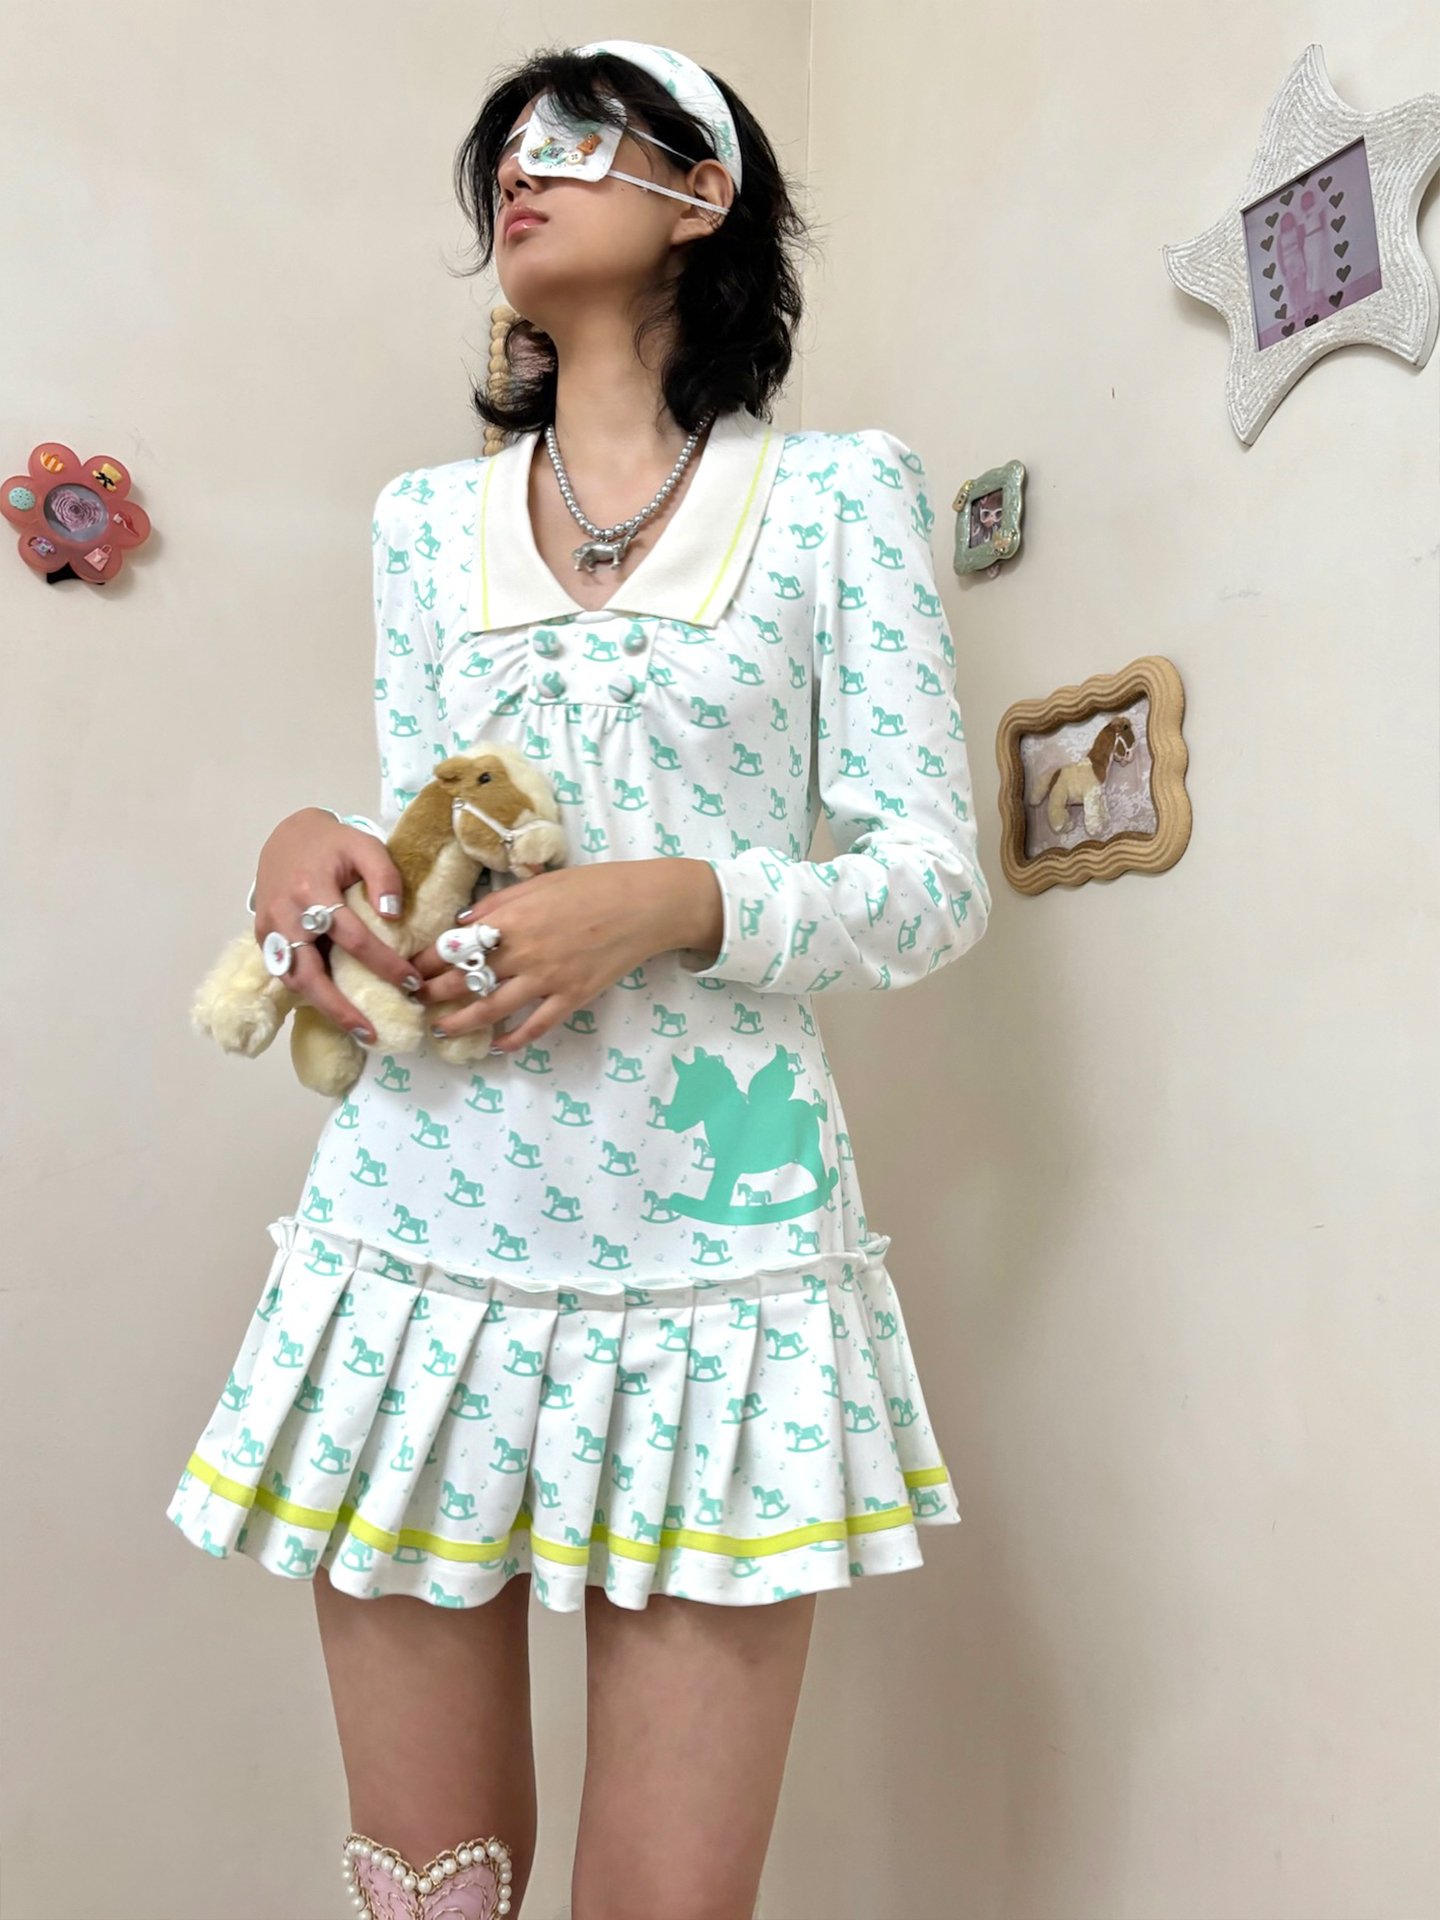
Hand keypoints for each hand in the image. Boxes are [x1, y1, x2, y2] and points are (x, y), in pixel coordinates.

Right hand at [253, 809, 423, 1042]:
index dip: (383, 963)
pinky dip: (310, 993)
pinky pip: (286, 973)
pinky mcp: (264, 937)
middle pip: (309, 974)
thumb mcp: (365, 846)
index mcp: (311, 890)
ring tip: (357, 1029)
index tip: (412, 982)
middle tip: (371, 1033)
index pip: (352, 937)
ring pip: (293, 980)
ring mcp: (270, 929)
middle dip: (340, 1009)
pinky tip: (336, 1007)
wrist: (287, 836)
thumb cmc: (332, 843)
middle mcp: (285, 915)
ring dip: (324, 1008)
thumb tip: (393, 916)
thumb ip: (384, 877)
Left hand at [407, 858, 715, 1054]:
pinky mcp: (572, 997)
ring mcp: (548, 978)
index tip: (411, 967)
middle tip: (415, 1000)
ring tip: (441, 1029)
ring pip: (492, 1008)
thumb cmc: (594, 886)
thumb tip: (464, 921)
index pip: (456, 944)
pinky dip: (515, 1040)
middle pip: (465, 978)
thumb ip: (499, 903)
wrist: (644, 906)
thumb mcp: (540, 882)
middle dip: (434, 992)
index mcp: (512, 918)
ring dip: (461, 1022)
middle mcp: (523, 951)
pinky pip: (536, 1026)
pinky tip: (498, 1047)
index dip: (428, 959)